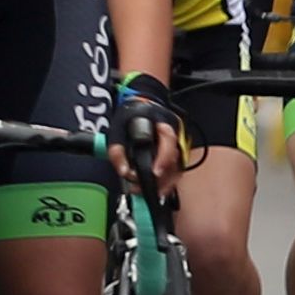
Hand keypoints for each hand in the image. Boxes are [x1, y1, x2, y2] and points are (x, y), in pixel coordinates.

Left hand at [109, 75, 183, 193]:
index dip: (164, 158)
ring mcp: (177, 147)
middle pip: (175, 162)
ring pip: (176, 171)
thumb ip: (117, 150)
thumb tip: (123, 171)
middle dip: (159, 179)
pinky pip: (173, 173)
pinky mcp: (174, 157)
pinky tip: (150, 189)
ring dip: (160, 184)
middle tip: (139, 186)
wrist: (141, 104)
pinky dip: (163, 184)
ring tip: (139, 190)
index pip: (169, 140)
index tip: (155, 172)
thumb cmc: (131, 115)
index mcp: (164, 123)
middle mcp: (175, 136)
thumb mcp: (118, 128)